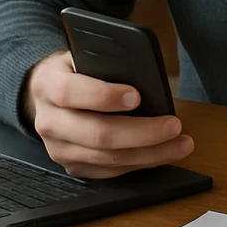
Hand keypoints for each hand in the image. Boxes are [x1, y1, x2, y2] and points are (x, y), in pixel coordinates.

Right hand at [23, 51, 193, 178]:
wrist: (46, 93)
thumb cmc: (74, 70)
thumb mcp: (82, 54)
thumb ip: (104, 61)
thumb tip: (144, 74)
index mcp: (48, 85)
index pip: (71, 93)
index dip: (104, 96)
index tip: (136, 96)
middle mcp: (49, 121)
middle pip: (97, 134)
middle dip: (141, 132)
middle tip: (173, 125)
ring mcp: (58, 149)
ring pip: (107, 158)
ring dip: (150, 153)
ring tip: (180, 143)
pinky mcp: (73, 166)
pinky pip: (110, 171)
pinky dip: (140, 163)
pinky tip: (163, 153)